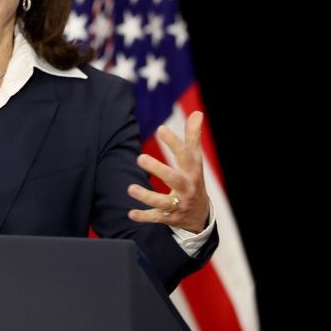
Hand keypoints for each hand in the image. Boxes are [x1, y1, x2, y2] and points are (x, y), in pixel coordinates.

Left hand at [126, 111, 209, 233]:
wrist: (200, 216)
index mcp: (192, 172)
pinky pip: (157, 217)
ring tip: (131, 188)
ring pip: (163, 201)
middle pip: (174, 178)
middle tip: (140, 158)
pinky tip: (130, 213)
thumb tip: (197, 113)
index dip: (174, 142)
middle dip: (158, 169)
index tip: (161, 129)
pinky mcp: (170, 217)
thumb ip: (193, 137)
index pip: (185, 155)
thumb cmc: (193, 180)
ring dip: (146, 196)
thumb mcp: (195, 160)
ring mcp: (179, 204)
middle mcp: (186, 188)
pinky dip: (144, 217)